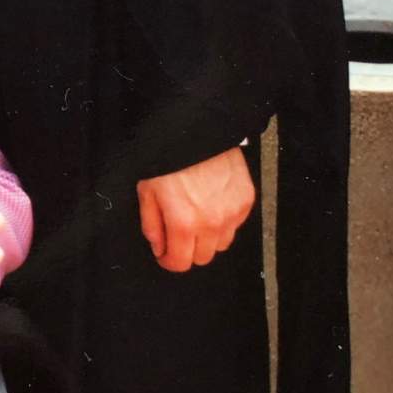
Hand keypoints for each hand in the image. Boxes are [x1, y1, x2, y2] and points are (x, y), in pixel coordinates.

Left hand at [136, 147, 254, 272]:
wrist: (198, 129)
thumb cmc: (170, 157)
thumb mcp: (147, 190)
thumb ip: (151, 224)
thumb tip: (159, 246)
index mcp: (183, 222)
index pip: (180, 263)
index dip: (169, 261)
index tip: (165, 254)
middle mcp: (211, 222)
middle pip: (202, 258)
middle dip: (187, 249)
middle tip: (178, 231)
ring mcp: (232, 212)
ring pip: (221, 244)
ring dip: (207, 237)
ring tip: (196, 214)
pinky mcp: (245, 200)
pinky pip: (235, 225)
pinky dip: (223, 220)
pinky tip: (211, 203)